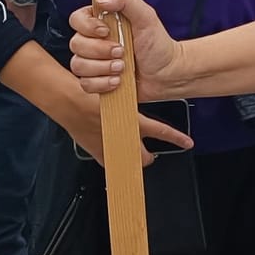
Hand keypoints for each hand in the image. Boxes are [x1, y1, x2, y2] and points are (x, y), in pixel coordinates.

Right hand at [61, 94, 192, 166]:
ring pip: (128, 160)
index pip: (160, 131)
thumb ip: (131, 97)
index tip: (187, 143)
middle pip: (144, 156)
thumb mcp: (118, 93)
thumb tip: (143, 92)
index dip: (175, 138)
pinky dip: (114, 159)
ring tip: (135, 157)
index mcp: (133, 123)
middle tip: (152, 155)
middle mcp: (124, 138)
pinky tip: (115, 155)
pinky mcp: (95, 151)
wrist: (67, 100)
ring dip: (132, 158)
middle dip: (148, 157)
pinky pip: (109, 161)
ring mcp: (110, 147)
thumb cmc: (90, 94)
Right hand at [69, 0, 185, 101]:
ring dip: (103, 68)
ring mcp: (94, 61)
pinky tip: (118, 79)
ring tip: (122, 66)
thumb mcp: (147, 17)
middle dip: (100, 50)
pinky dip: (103, 83)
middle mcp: (95, 41)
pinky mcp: (96, 80)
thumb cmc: (158, 46)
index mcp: (103, 21)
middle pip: (76, 44)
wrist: (166, 74)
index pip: (77, 19)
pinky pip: (85, 83)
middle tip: (121, 51)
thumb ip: (127, 1)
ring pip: (78, 65)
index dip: (87, 26)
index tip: (105, 31)